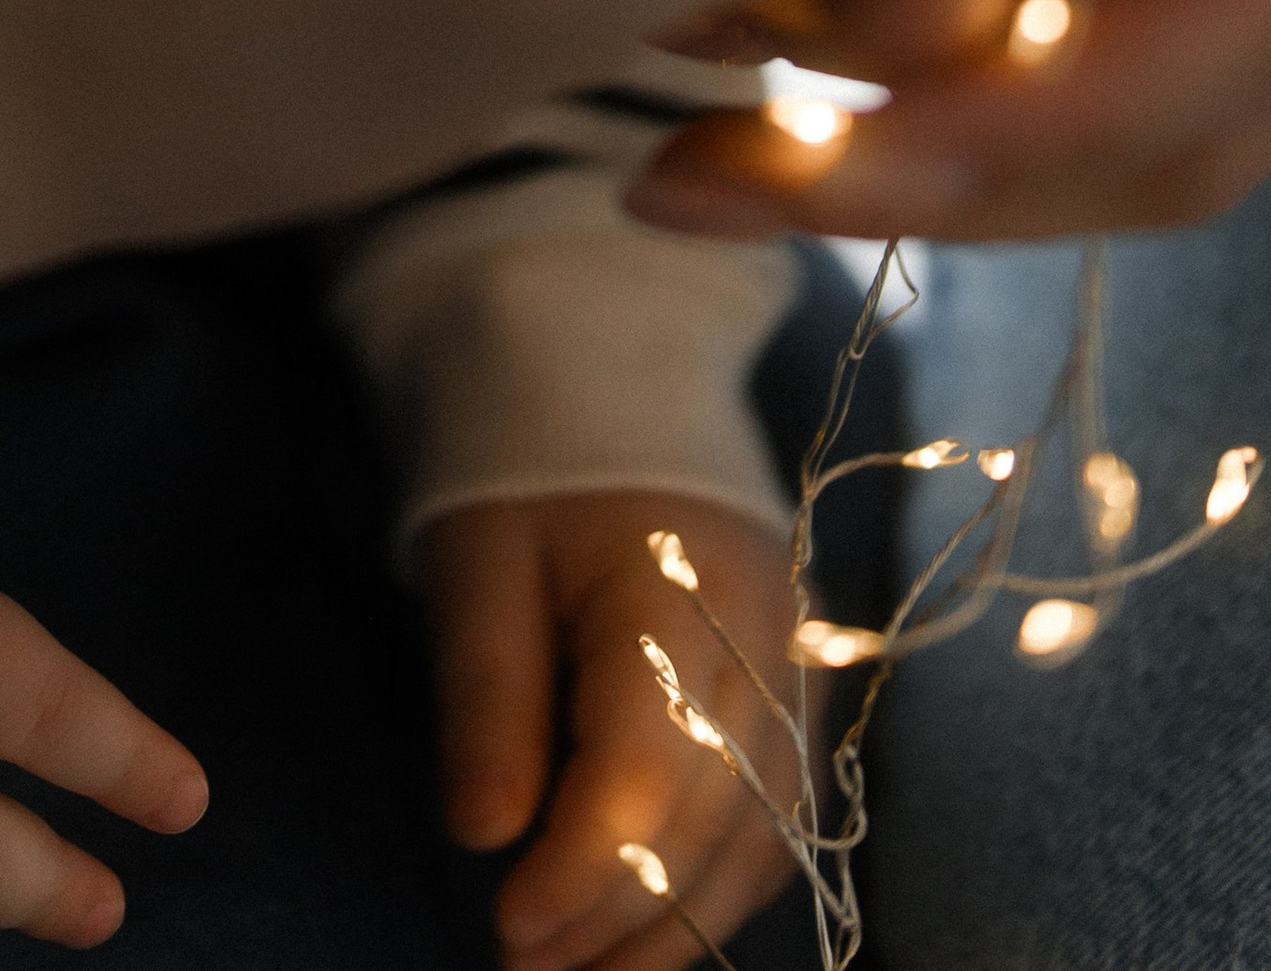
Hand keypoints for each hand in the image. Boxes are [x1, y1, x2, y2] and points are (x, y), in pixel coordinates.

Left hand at [422, 492, 799, 969]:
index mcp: (679, 586)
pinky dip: (722, 881)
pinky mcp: (793, 676)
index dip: (581, 869)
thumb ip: (486, 693)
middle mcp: (764, 634)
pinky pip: (780, 808)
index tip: (507, 927)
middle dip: (622, 919)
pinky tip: (658, 923)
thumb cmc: (525, 454)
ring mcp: (793, 657)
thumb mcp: (477, 553)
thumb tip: (484, 837)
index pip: (645, 770)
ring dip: (679, 923)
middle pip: (710, 819)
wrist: (607, 356)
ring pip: (760, 833)